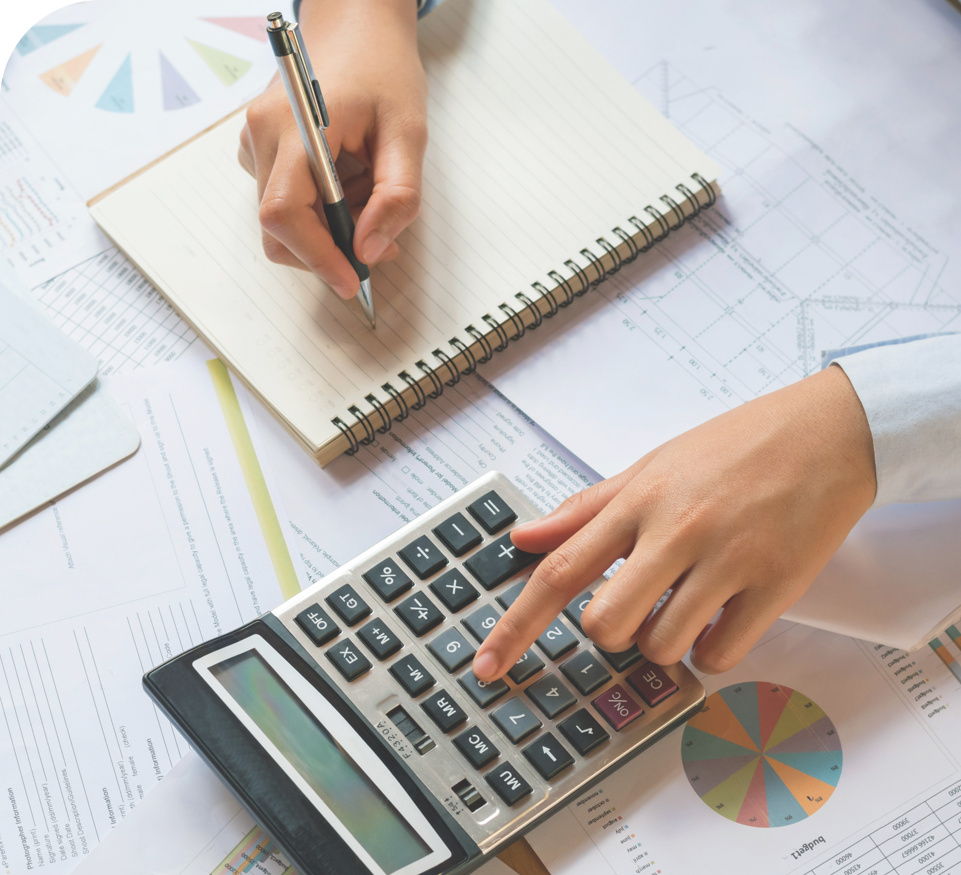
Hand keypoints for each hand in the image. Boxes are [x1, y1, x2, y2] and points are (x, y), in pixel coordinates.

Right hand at [238, 0, 427, 297]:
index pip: (284, 214)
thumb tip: (370, 250)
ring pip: (283, 220)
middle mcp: (262, 134)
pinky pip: (285, 201)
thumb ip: (395, 197)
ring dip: (330, 227)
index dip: (316, 257)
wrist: (356, 23)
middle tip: (380, 241)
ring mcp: (256, 141)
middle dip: (330, 248)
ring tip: (369, 190)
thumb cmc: (382, 69)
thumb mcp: (408, 133)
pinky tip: (351, 180)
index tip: (351, 281)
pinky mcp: (262, 149)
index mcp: (295, 126)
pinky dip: (322, 210)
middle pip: (279, 228)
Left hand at [472, 365, 876, 678]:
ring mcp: (728, 560)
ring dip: (664, 642)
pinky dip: (711, 651)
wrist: (826, 431)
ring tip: (687, 605)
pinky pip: (722, 654)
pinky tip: (720, 620)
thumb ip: (585, 508)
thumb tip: (524, 535)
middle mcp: (676, 531)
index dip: (516, 626)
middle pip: (606, 623)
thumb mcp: (651, 465)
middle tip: (637, 606)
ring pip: (662, 646)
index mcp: (638, 500)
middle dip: (610, 631)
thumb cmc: (736, 446)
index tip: (489, 664)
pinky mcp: (776, 586)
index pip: (560, 570)